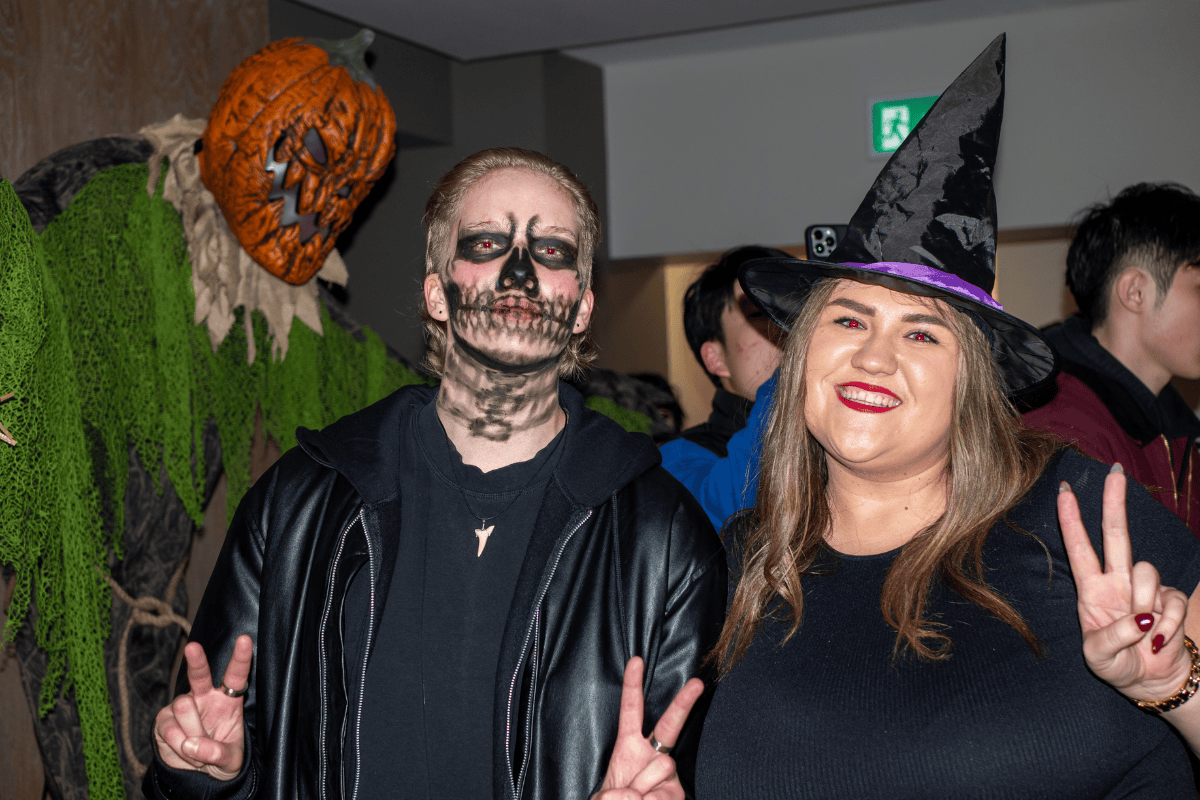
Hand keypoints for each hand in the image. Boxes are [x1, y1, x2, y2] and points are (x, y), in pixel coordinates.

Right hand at [153, 634, 252, 779]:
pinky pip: (168, 729)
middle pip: (200, 675)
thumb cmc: (222, 759)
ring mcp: (182, 706)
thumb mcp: (231, 761)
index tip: (245, 639)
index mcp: (228, 700)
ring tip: (198, 750)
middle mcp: (204, 697)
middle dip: (197, 660)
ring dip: (191, 735)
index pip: (236, 676)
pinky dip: (177, 747)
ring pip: (183, 708)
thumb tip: (192, 745)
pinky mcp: (163, 720)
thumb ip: (218, 753)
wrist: (198, 776)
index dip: (240, 658)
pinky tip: (184, 752)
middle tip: (193, 647)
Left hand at [592, 656, 704, 799]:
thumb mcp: (605, 798)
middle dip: (683, 702)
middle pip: (670, 725)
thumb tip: (637, 795)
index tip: (636, 661)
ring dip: (640, 789)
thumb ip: (615, 795)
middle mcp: (653, 756)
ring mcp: (668, 775)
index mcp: (629, 748)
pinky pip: (664, 794)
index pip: (631, 712)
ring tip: (635, 798)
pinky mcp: (678, 794)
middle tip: (697, 683)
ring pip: (661, 767)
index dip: (632, 686)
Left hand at [1059, 466, 1191, 702]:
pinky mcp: (1170, 601)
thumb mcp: (1098, 657)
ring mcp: (1145, 589)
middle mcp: (1117, 582)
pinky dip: (1166, 626)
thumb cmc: (1115, 665)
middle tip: (1115, 472)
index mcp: (1091, 589)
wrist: (1149, 682)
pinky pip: (1170, 602)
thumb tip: (1140, 618)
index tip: (1064, 491)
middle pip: (1116, 534)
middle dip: (1114, 502)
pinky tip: (1158, 642)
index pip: (1079, 548)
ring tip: (1141, 636)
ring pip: (1146, 570)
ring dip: (1144, 605)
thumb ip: (1112, 637)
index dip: (1071, 520)